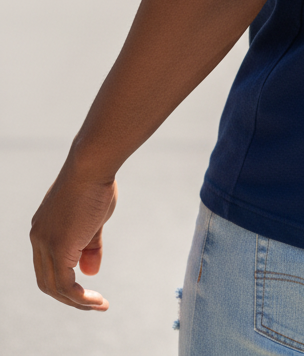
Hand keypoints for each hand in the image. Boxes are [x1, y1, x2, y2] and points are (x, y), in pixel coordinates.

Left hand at [31, 162, 117, 310]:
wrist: (92, 164)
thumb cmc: (97, 183)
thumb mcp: (94, 219)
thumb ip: (89, 246)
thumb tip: (89, 273)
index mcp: (43, 228)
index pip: (48, 264)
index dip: (66, 278)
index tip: (88, 284)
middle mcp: (38, 237)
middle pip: (47, 280)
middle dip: (70, 295)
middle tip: (93, 302)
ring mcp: (45, 242)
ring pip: (54, 287)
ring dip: (77, 301)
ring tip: (98, 305)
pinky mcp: (57, 247)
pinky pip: (64, 284)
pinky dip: (79, 297)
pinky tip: (95, 300)